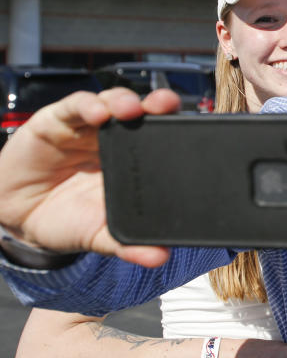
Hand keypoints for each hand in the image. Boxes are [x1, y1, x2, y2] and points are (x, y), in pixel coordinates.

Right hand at [0, 87, 179, 266]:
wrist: (20, 219)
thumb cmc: (69, 218)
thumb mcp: (100, 234)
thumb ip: (128, 244)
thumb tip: (160, 256)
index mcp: (136, 159)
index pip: (163, 136)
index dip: (180, 128)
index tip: (196, 128)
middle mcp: (116, 136)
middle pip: (144, 111)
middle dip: (159, 104)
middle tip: (168, 105)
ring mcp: (87, 126)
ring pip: (113, 101)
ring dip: (124, 101)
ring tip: (131, 109)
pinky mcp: (56, 121)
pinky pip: (76, 106)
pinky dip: (88, 105)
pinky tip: (97, 113)